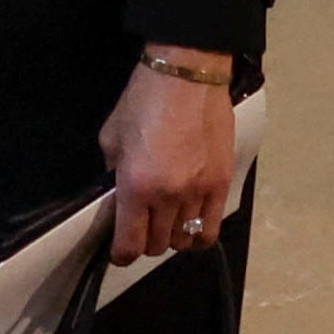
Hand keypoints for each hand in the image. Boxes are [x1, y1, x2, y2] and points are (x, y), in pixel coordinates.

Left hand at [102, 55, 243, 264]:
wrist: (187, 78)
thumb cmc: (142, 102)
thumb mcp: (111, 139)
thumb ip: (114, 173)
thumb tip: (118, 195)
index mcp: (136, 187)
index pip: (130, 243)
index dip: (121, 255)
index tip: (118, 253)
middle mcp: (169, 197)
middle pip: (157, 245)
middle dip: (145, 243)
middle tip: (140, 230)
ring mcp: (199, 193)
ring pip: (185, 240)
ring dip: (172, 238)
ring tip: (166, 225)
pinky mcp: (222, 184)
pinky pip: (212, 228)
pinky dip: (199, 235)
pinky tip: (191, 227)